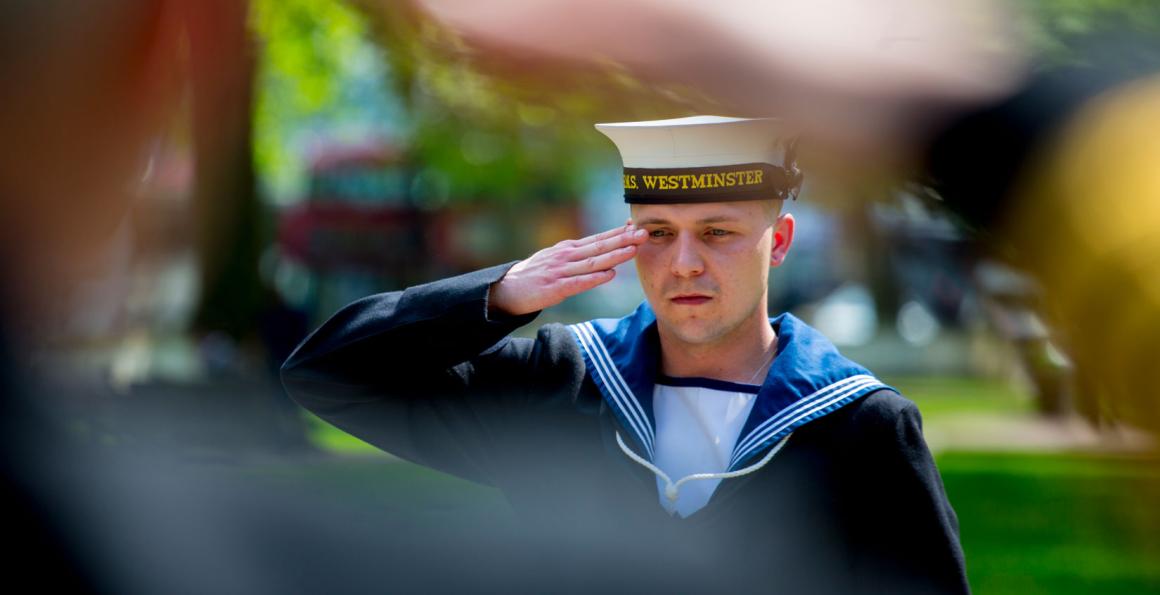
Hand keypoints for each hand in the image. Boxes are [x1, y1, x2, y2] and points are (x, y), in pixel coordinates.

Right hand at [488, 220, 647, 316]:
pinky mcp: (554, 288)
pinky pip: (578, 282)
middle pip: (599, 246)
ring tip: (632, 250)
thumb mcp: (554, 258)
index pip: (597, 239)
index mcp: (567, 249)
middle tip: (643, 233)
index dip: (618, 233)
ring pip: (592, 262)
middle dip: (623, 239)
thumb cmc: (533, 275)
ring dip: (614, 256)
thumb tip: (599, 250)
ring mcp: (560, 271)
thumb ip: (576, 255)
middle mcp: (565, 256)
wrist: (505, 289)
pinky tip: (609, 275)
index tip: (637, 226)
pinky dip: (595, 278)